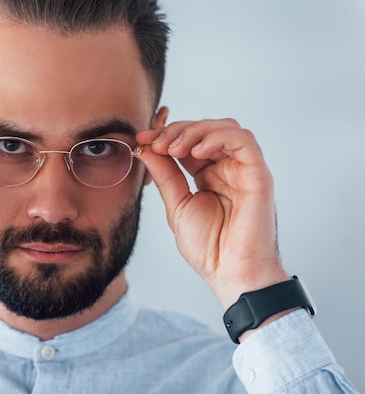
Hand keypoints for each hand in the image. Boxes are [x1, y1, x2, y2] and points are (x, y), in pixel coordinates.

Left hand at [137, 108, 289, 308]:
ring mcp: (244, 170)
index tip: (142, 139)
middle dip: (177, 130)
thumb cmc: (209, 247)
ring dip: (196, 130)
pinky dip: (218, 137)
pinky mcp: (258, 174)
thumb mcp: (177, 205)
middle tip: (157, 142)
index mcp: (208, 175)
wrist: (230, 273)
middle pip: (206, 129)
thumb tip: (146, 148)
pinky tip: (196, 151)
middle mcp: (228, 168)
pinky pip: (244, 141)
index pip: (189, 141)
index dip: (166, 135)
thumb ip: (165, 175)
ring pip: (226, 128)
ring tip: (175, 148)